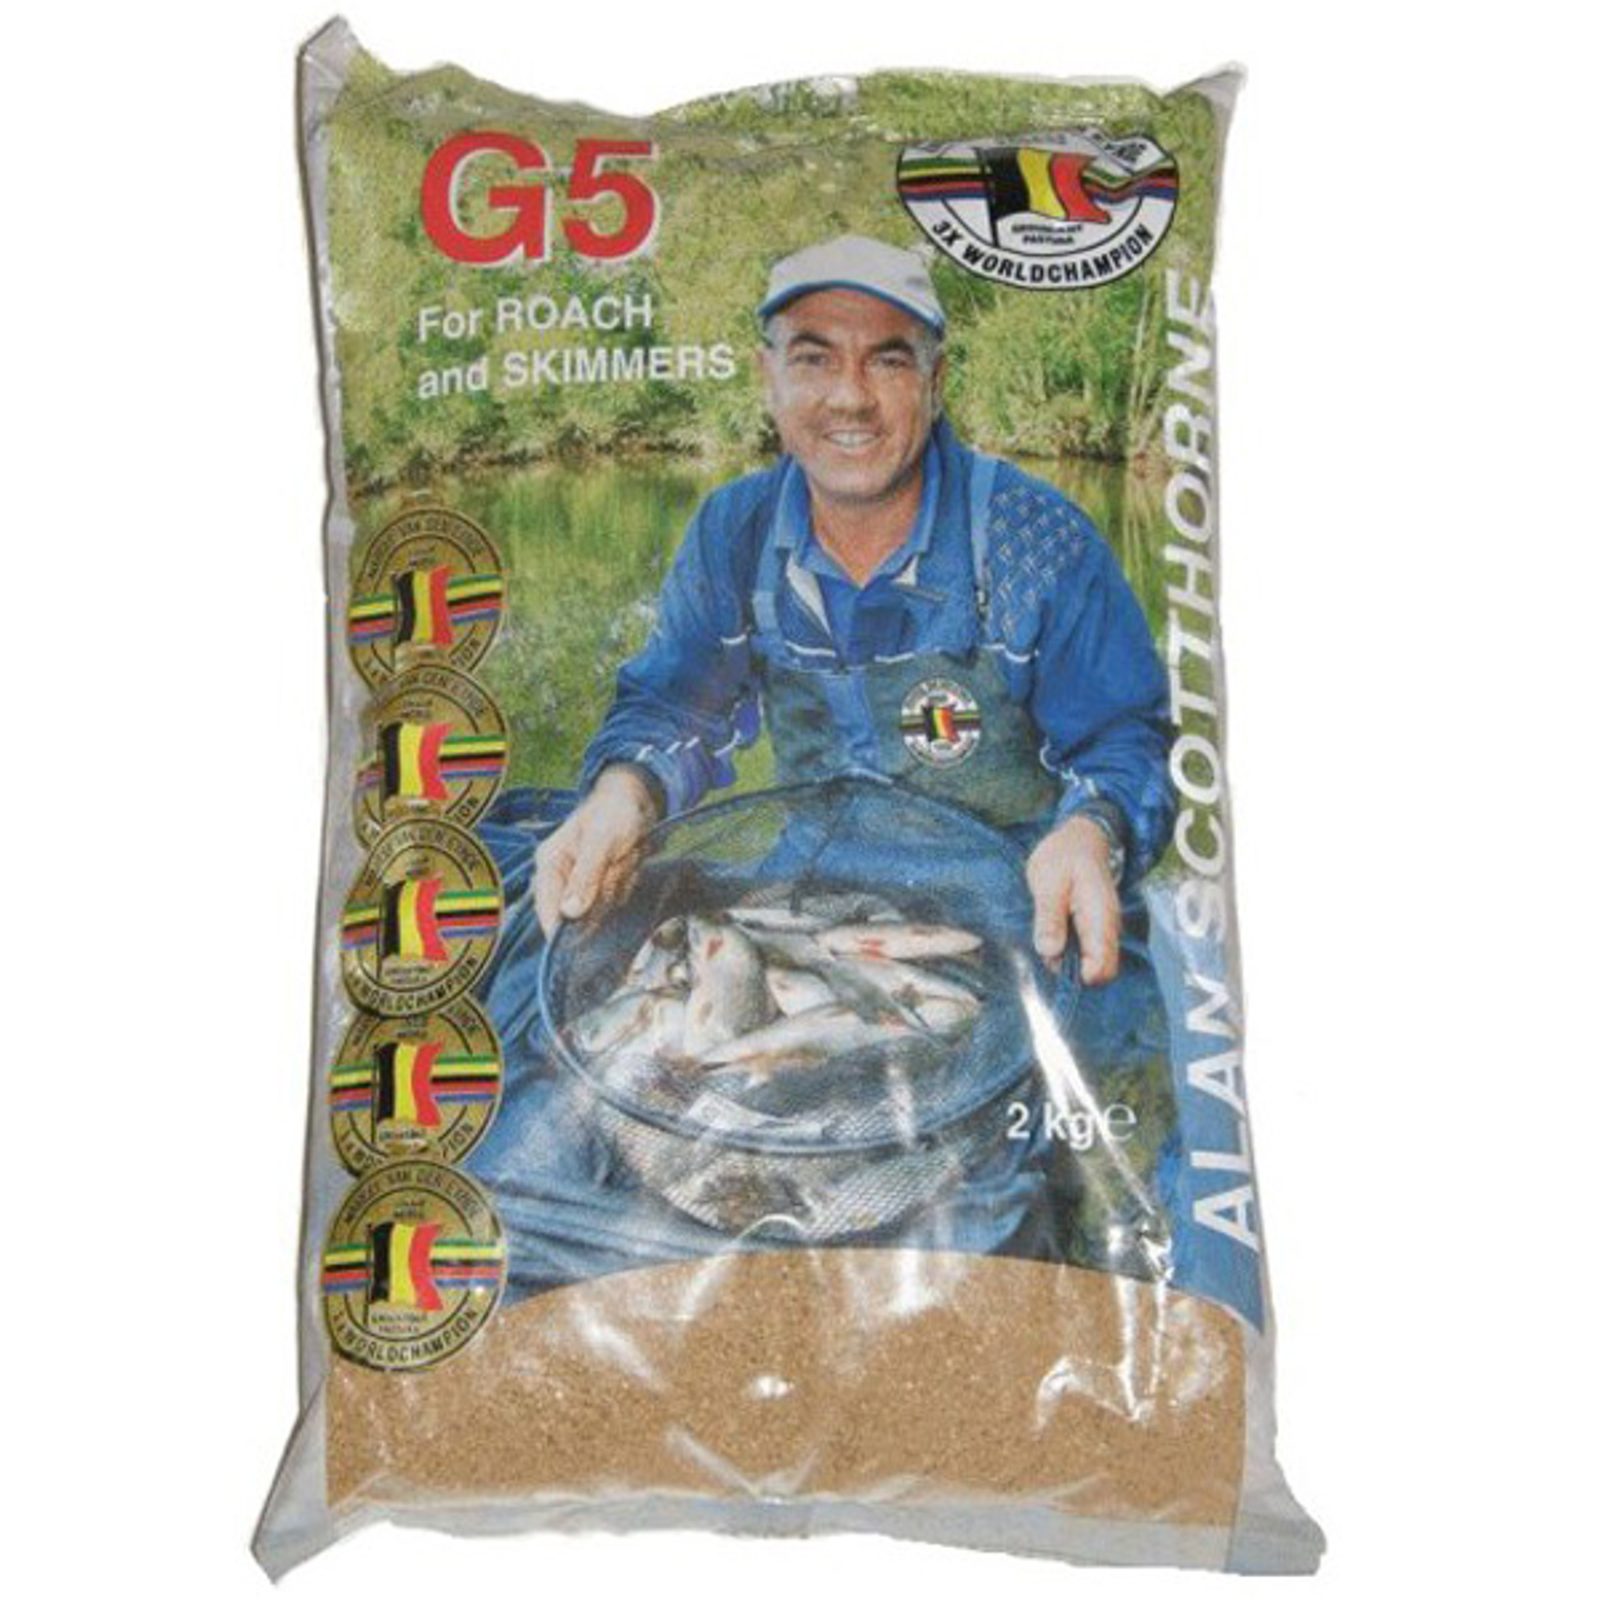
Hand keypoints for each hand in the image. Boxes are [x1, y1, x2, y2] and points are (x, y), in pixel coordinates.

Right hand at [533, 766, 661, 936]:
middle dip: (603, 894)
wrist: (638, 800)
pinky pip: (614, 901)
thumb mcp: (601, 842)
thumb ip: (585, 877)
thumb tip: (570, 913)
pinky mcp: (602, 885)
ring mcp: (583, 882)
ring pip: (600, 908)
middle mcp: (562, 876)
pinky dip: (625, 886)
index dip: (559, 929)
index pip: (547, 908)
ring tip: (623, 858)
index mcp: (551, 863)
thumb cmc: (615, 813)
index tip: (577, 941)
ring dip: (617, 887)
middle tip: (615, 866)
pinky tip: (628, 864)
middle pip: (577, 913)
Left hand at [1026, 816, 1121, 984]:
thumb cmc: (1063, 856)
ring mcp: (1102, 929)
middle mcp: (1107, 928)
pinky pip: (1086, 952)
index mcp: (1099, 917)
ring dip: (1068, 961)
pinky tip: (1053, 934)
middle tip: (1046, 949)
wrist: (1079, 839)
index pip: (1101, 966)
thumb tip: (1050, 951)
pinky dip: (1068, 952)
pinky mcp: (1094, 929)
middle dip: (1072, 972)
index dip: (1078, 976)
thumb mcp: (1048, 883)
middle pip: (1101, 972)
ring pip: (1092, 963)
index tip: (1053, 962)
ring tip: (1047, 935)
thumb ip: (1049, 918)